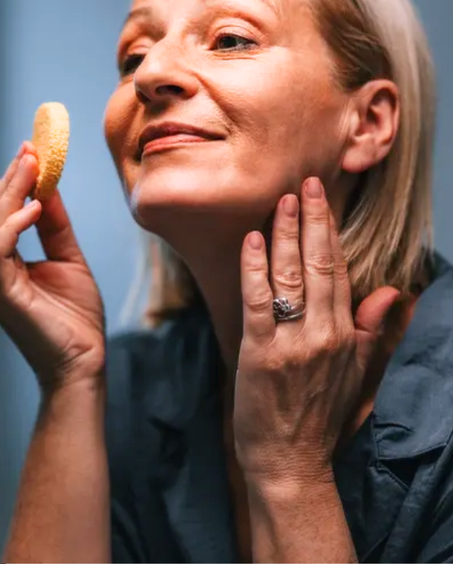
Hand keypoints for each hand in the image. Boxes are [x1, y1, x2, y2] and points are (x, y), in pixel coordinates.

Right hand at [0, 141, 104, 391]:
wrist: (83, 363)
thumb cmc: (75, 320)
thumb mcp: (69, 259)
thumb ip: (56, 226)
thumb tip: (51, 188)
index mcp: (5, 260)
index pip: (0, 211)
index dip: (14, 179)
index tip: (32, 150)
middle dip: (12, 177)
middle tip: (32, 149)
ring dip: (13, 191)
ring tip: (35, 166)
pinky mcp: (2, 293)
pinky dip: (14, 226)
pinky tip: (36, 208)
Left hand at [232, 176, 399, 484]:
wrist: (290, 461)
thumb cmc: (318, 417)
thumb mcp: (355, 372)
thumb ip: (368, 329)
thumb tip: (393, 290)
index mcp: (343, 334)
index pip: (338, 271)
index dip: (328, 231)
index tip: (322, 198)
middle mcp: (322, 334)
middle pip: (317, 266)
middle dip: (311, 221)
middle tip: (305, 183)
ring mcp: (291, 343)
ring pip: (289, 278)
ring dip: (282, 236)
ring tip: (280, 201)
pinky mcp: (261, 354)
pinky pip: (258, 303)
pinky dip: (254, 270)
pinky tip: (251, 242)